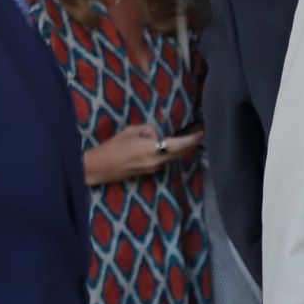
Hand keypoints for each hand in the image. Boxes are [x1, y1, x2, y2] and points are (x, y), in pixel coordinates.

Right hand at [83, 123, 203, 185]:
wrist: (100, 167)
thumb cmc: (113, 147)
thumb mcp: (131, 131)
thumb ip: (149, 130)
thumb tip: (157, 134)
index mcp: (153, 150)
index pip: (180, 144)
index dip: (193, 138)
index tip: (203, 131)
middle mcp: (157, 162)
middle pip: (180, 153)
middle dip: (192, 143)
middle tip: (201, 133)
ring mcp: (153, 169)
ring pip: (173, 157)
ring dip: (182, 148)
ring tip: (189, 137)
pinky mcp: (148, 172)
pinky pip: (164, 160)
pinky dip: (171, 153)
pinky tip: (172, 146)